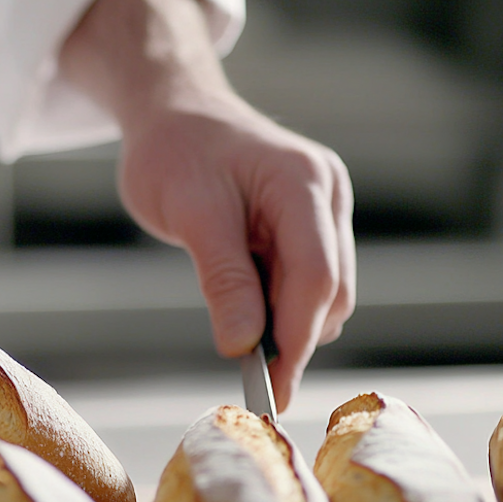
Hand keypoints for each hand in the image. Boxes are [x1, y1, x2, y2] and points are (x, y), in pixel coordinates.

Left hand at [60, 0, 353, 410]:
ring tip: (241, 339)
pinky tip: (247, 312)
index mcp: (303, 183)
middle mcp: (326, 193)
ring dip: (288, 323)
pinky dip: (280, 305)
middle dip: (295, 337)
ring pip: (324, 289)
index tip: (273, 390)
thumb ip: (223, 278)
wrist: (172, 111)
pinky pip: (306, 277)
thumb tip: (245, 345)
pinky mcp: (307, 222)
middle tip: (253, 382)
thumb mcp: (190, 214)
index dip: (296, 339)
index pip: (316, 276)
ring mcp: (323, 207)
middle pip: (330, 289)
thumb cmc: (173, 151)